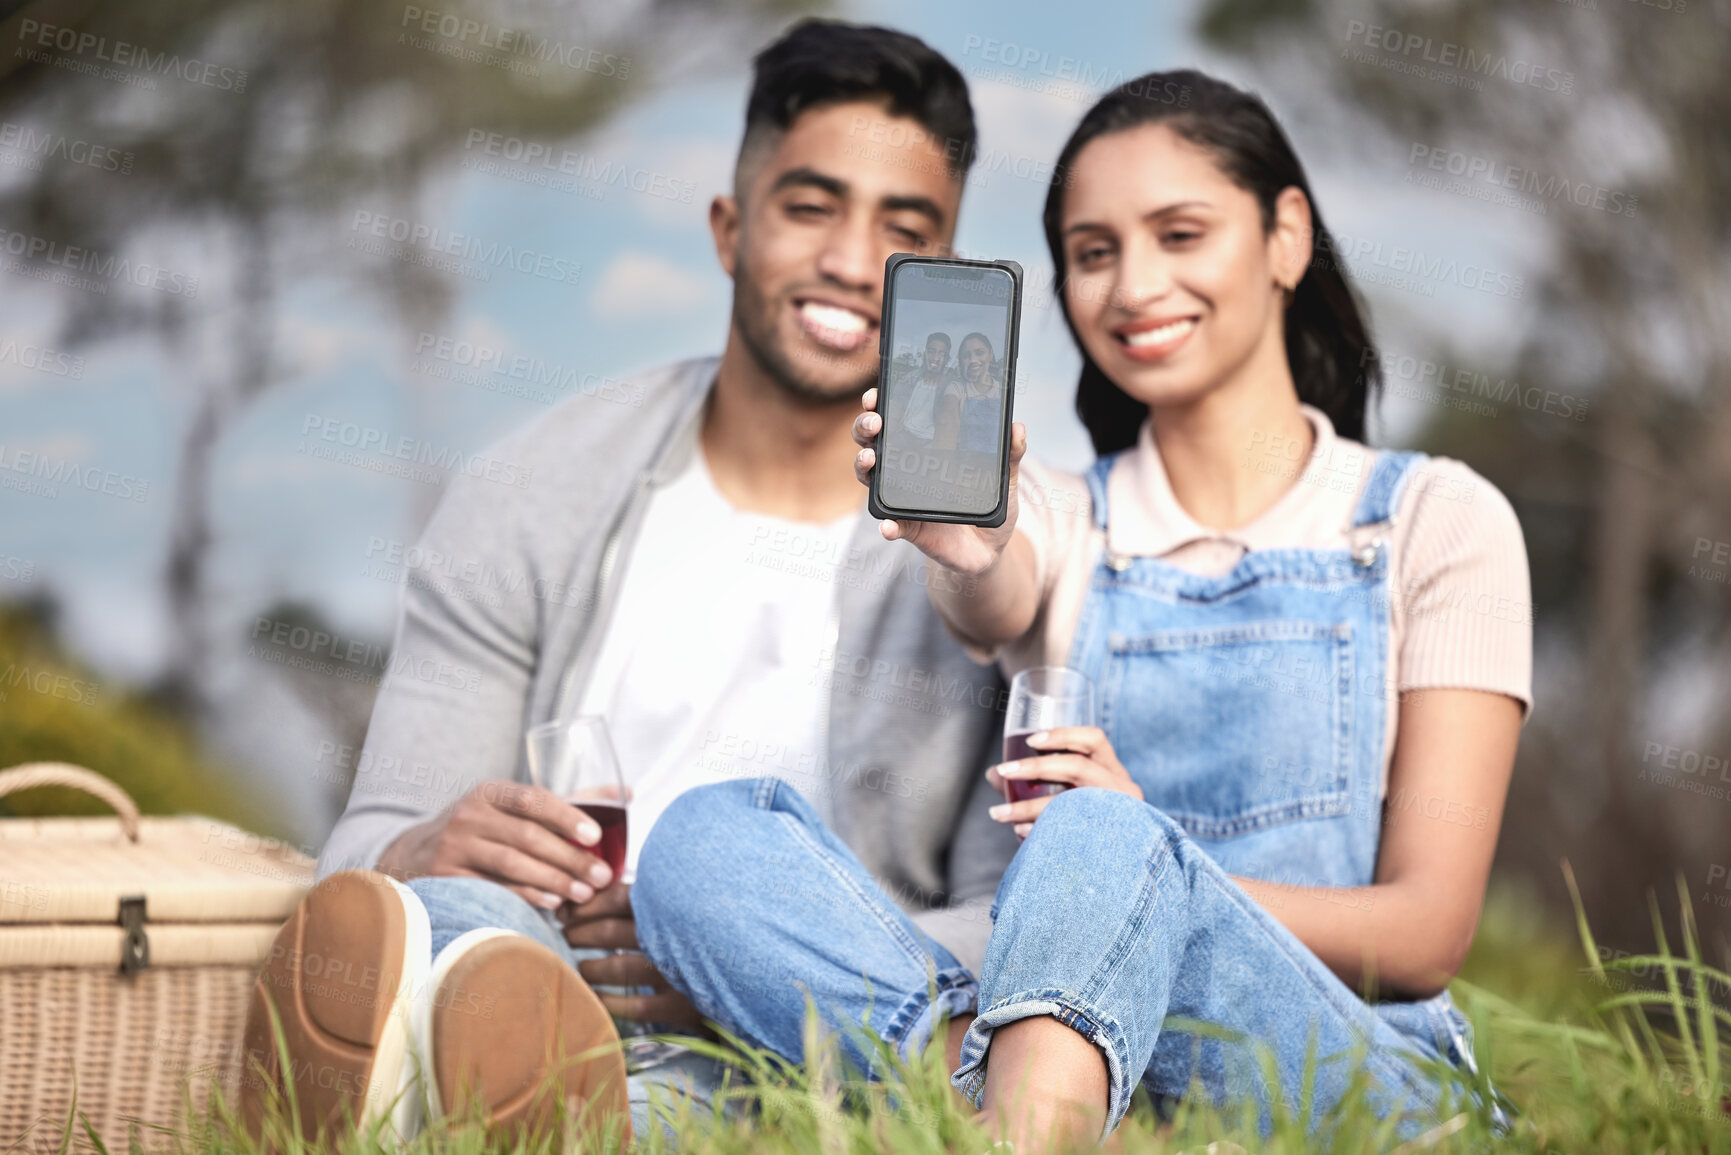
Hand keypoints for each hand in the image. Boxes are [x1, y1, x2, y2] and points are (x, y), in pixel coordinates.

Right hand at [374, 781, 615, 910]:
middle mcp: (469, 815)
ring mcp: (454, 846)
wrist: (416, 854)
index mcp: (490, 792)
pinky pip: (493, 888)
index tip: (595, 836)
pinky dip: (526, 896)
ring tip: (584, 893)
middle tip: (601, 876)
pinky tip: (552, 903)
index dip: (565, 816)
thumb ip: (567, 802)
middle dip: (569, 858)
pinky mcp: (447, 877)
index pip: (532, 799)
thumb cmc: (485, 829)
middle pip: (527, 836)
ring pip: (512, 864)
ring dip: (553, 880)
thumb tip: (626, 792)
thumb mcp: (513, 808)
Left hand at [560, 883, 706, 1031]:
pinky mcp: (682, 1005)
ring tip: (581, 967)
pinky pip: (633, 1005)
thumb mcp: (689, 905)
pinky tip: (593, 998)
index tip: (567, 912)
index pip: (617, 897)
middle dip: (580, 934)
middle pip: (609, 931)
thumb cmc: (715, 933)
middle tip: (567, 936)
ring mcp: (677, 971)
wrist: (756, 979)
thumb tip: (591, 888)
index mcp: (673, 904)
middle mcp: (673, 934)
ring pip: (617, 969)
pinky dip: (607, 1001)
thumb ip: (651, 895)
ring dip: (590, 968)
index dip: (586, 905)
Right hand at [851, 387, 1025, 575]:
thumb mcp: (1005, 478)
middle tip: (875, 421)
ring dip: (863, 465)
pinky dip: (887, 525)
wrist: (988, 549)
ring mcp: (902, 499)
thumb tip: (1018, 428)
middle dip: (865, 427)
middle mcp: (905, 470)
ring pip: (871, 477)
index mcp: (925, 449)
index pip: (897, 419)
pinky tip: (888, 525)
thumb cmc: (990, 506)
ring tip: (870, 458)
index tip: (877, 393)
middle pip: (873, 441)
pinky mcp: (908, 528)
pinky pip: (891, 525)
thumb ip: (1011, 454)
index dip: (881, 404)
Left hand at [986, 727, 1142, 837]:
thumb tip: (993, 773)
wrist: (1117, 864)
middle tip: (1003, 770)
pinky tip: (1020, 831)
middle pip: (1079, 767)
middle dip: (1036, 767)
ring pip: (1069, 803)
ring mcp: (1120, 814)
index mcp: (1112, 770)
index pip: (1094, 739)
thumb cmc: (1088, 819)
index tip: (1030, 741)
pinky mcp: (1108, 841)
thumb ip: (1032, 781)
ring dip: (1027, 806)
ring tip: (998, 813)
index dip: (1063, 735)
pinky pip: (1069, 832)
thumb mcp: (1068, 794)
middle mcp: (1122, 788)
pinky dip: (1039, 829)